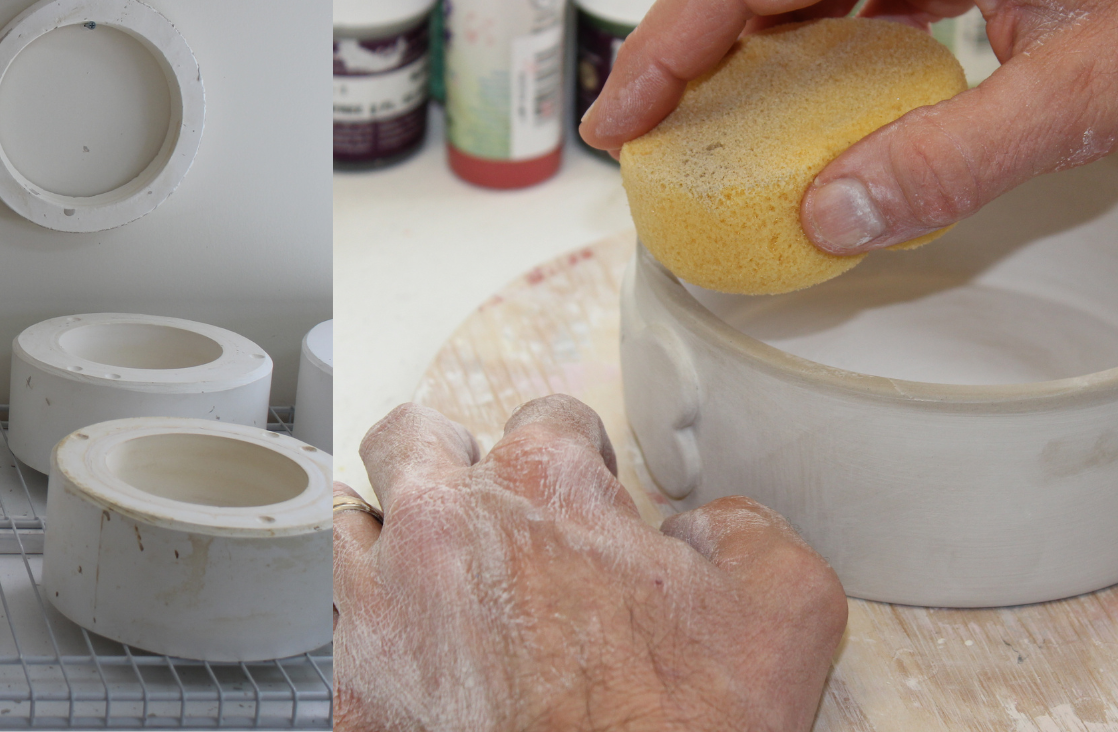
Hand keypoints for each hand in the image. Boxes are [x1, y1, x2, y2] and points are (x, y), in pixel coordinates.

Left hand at [333, 397, 847, 731]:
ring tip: (432, 570)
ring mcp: (382, 610)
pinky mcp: (352, 695)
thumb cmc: (687, 730)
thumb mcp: (787, 606)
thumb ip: (748, 531)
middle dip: (454, 459)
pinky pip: (331, 630)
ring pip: (350, 523)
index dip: (578, 456)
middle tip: (493, 507)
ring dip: (392, 534)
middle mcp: (444, 528)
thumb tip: (705, 529)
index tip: (592, 497)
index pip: (547, 417)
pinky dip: (368, 630)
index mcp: (542, 488)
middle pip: (415, 440)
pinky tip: (408, 652)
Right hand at [578, 0, 1117, 255]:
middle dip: (679, 40)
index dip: (665, 50)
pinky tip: (804, 83)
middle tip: (643, 134)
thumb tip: (829, 216)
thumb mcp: (1076, 96)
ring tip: (708, 118)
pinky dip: (802, 19)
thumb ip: (947, 162)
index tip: (622, 125)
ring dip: (737, 29)